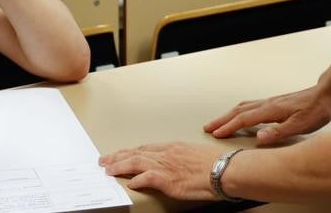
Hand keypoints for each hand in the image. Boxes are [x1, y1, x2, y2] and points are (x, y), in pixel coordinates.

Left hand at [99, 142, 222, 200]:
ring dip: (120, 166)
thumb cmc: (217, 163)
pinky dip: (137, 180)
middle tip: (104, 160)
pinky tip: (129, 183)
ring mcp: (167, 166)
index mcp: (173, 147)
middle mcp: (167, 154)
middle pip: (136, 153)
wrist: (226, 169)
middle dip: (118, 156)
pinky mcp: (170, 179)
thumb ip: (181, 157)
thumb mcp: (195, 154)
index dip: (129, 151)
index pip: (145, 148)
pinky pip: (148, 178)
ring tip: (108, 170)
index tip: (119, 154)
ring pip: (137, 163)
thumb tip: (175, 164)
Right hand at [202, 84, 330, 144]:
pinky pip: (250, 106)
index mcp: (271, 110)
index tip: (216, 134)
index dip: (228, 127)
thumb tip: (259, 138)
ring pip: (243, 107)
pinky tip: (241, 114)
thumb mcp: (301, 125)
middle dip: (222, 120)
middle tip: (208, 127)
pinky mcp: (275, 102)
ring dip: (229, 115)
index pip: (244, 119)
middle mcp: (267, 104)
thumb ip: (279, 131)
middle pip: (238, 111)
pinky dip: (239, 111)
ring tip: (219, 122)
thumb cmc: (316, 109)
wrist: (326, 94)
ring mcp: (270, 102)